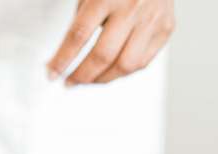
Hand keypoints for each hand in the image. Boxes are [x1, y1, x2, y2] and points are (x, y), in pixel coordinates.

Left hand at [47, 0, 173, 85]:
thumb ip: (80, 22)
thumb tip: (64, 59)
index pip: (78, 35)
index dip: (62, 59)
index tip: (51, 74)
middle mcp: (132, 7)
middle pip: (103, 55)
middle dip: (81, 75)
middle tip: (68, 82)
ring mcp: (152, 19)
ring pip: (125, 65)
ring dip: (102, 80)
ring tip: (88, 80)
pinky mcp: (166, 28)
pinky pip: (142, 62)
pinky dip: (122, 73)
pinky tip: (110, 72)